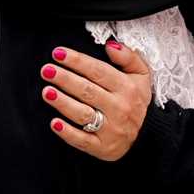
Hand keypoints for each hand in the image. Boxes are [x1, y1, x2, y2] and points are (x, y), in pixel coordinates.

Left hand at [40, 41, 150, 160]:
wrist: (147, 135)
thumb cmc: (134, 99)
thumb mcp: (140, 75)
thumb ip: (128, 57)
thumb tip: (110, 45)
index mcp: (127, 88)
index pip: (98, 71)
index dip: (77, 61)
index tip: (58, 53)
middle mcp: (119, 108)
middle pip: (87, 91)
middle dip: (65, 79)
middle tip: (46, 70)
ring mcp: (111, 129)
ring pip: (83, 114)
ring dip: (63, 103)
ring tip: (46, 91)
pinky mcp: (103, 147)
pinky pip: (83, 140)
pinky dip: (67, 133)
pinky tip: (54, 123)